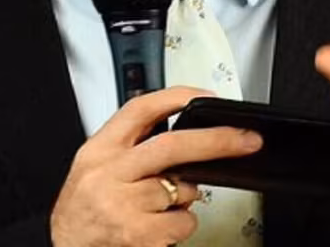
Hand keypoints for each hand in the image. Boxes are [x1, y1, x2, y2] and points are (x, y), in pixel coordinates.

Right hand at [50, 87, 263, 246]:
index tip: (207, 97)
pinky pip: (183, 222)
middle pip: (172, 146)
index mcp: (98, 151)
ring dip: (185, 198)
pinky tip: (159, 229)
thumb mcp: (95, 170)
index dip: (177, 98)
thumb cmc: (82, 215)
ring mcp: (122, 205)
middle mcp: (108, 174)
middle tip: (246, 139)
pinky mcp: (136, 234)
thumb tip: (183, 134)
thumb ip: (131, 149)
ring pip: (182, 189)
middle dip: (216, 141)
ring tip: (159, 209)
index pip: (139, 110)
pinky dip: (181, 226)